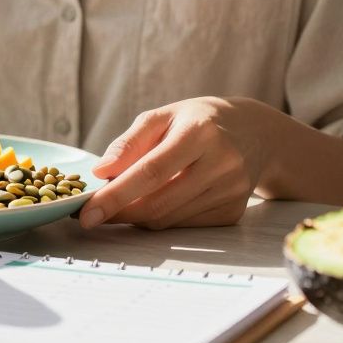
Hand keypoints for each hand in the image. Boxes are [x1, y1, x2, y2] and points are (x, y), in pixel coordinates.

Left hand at [79, 97, 276, 230]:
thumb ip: (129, 143)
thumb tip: (100, 172)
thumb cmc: (197, 121)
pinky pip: (183, 225)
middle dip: (119, 213)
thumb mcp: (161, 116)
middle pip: (159, 202)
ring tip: (121, 202)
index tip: (87, 212)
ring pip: (169, 219)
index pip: (151, 172)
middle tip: (91, 214)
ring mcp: (231, 191)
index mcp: (200, 133)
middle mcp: (221, 163)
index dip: (116, 196)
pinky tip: (153, 203)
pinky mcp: (233, 212)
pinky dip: (160, 219)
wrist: (255, 133)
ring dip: (136, 217)